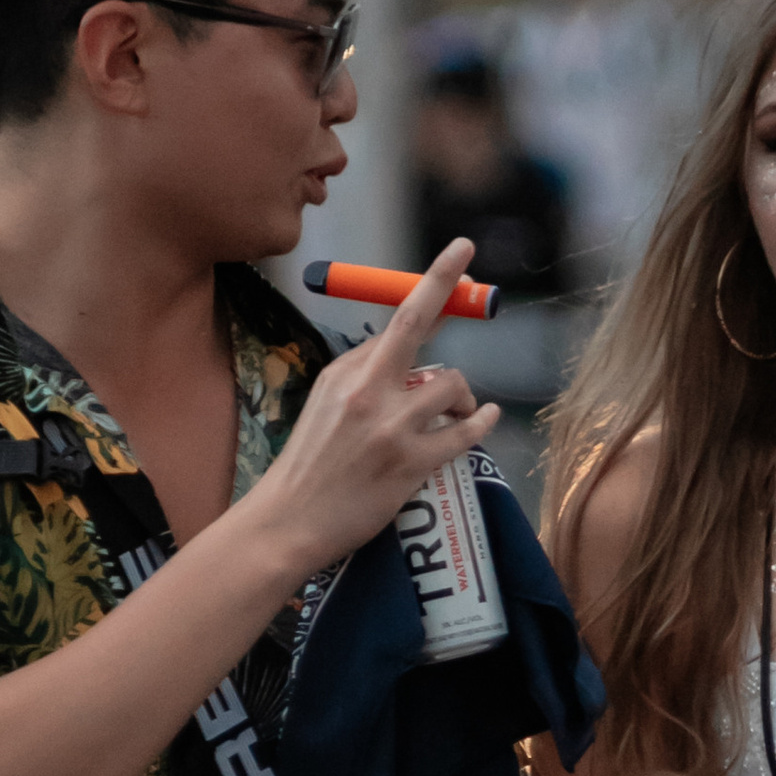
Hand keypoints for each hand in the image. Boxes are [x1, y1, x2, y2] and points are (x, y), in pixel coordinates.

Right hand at [242, 240, 502, 583]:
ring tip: (462, 411)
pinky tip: (485, 421)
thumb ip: (364, 375)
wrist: (290, 522)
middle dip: (451, 289)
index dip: (435, 284)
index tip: (462, 253)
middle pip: (418, 323)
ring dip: (465, 397)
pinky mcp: (411, 464)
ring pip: (451, 385)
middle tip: (481, 288)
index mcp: (345, 373)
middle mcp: (366, 390)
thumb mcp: (325, 406)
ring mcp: (390, 427)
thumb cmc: (310, 466)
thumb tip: (406, 346)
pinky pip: (464, 433)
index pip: (396, 317)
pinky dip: (481, 424)